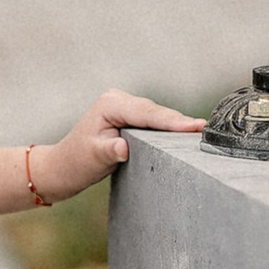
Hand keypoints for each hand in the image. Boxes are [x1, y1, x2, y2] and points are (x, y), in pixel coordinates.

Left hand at [30, 90, 206, 202]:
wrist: (62, 168)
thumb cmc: (76, 163)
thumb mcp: (92, 158)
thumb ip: (108, 151)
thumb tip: (122, 148)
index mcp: (110, 105)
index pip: (146, 113)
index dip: (171, 121)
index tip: (193, 127)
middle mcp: (117, 100)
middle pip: (155, 111)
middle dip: (179, 121)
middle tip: (206, 129)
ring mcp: (123, 107)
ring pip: (156, 114)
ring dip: (175, 123)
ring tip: (201, 130)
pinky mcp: (128, 117)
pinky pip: (152, 120)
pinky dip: (167, 127)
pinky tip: (185, 133)